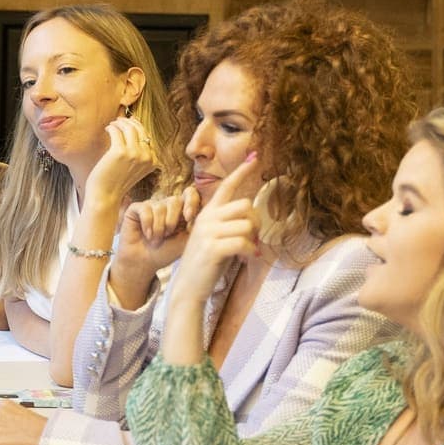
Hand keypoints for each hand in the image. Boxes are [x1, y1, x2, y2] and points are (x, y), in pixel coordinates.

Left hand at [83, 117, 159, 212]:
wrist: (105, 197)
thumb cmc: (116, 182)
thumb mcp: (134, 168)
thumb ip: (138, 152)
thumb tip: (133, 126)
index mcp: (153, 161)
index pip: (148, 137)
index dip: (138, 128)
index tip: (129, 124)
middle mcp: (146, 157)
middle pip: (140, 130)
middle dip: (129, 123)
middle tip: (119, 121)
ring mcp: (134, 154)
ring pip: (129, 128)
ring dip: (120, 123)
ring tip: (112, 125)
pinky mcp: (120, 152)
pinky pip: (117, 132)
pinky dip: (112, 128)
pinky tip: (107, 129)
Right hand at [109, 187, 201, 305]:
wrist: (144, 263)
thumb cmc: (167, 252)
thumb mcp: (187, 239)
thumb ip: (198, 224)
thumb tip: (212, 212)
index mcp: (181, 210)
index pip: (190, 194)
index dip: (191, 202)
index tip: (189, 217)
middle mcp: (166, 205)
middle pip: (174, 200)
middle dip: (172, 220)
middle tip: (168, 235)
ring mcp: (151, 206)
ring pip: (159, 206)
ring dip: (159, 227)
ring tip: (156, 240)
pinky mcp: (136, 209)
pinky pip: (145, 209)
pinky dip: (147, 224)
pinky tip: (147, 235)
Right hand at [166, 155, 260, 309]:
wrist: (188, 287)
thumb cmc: (206, 263)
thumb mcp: (215, 238)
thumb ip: (229, 224)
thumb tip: (252, 220)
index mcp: (207, 213)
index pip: (227, 187)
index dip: (241, 171)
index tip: (255, 156)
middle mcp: (206, 219)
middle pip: (245, 205)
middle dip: (255, 222)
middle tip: (253, 238)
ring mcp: (208, 232)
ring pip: (247, 224)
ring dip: (253, 239)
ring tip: (248, 251)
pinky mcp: (213, 248)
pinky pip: (243, 242)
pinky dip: (250, 251)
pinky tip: (246, 258)